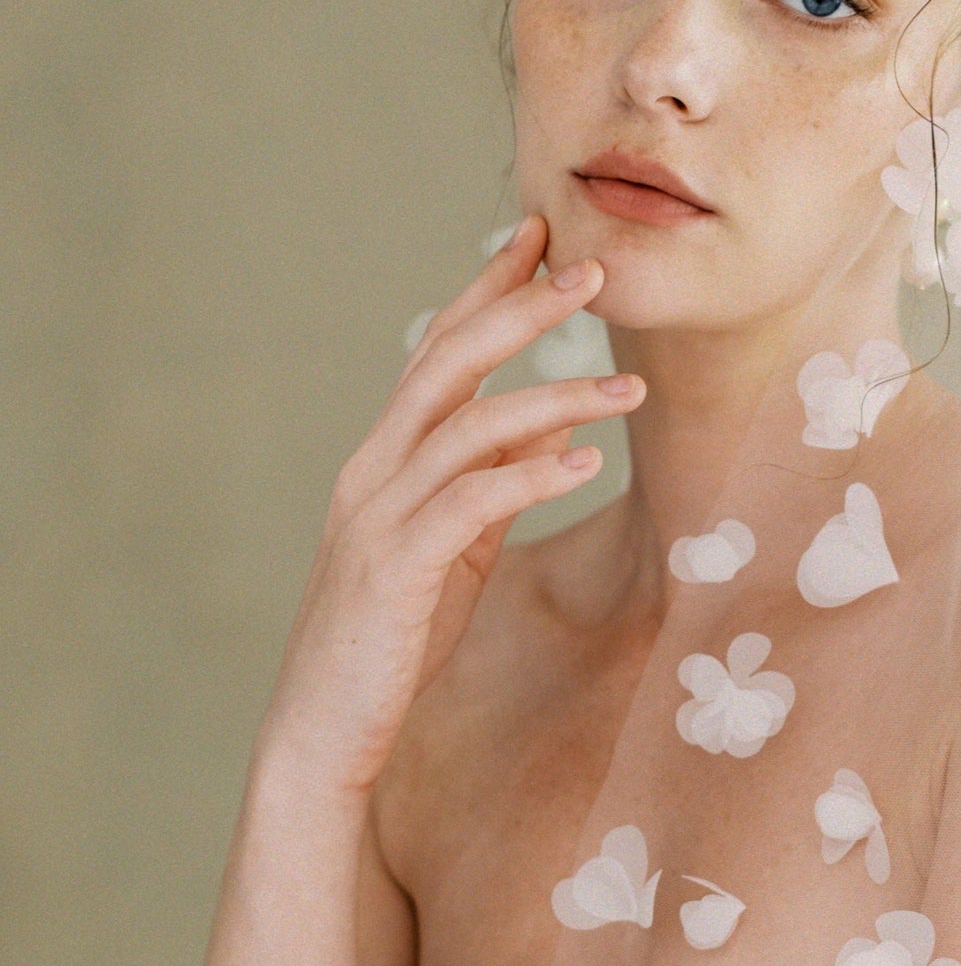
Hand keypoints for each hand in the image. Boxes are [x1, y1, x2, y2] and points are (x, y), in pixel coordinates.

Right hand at [258, 217, 640, 795]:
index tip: (541, 238)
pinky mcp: (396, 567)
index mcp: (385, 457)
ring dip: (556, 397)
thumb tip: (554, 423)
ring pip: (470, 425)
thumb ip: (494, 483)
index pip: (437, 350)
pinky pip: (471, 502)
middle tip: (593, 273)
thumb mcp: (457, 549)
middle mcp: (373, 469)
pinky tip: (586, 462)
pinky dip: (532, 475)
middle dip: (522, 310)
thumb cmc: (393, 637)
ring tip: (631, 390)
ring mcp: (378, 514)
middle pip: (449, 362)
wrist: (325, 726)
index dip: (487, 290)